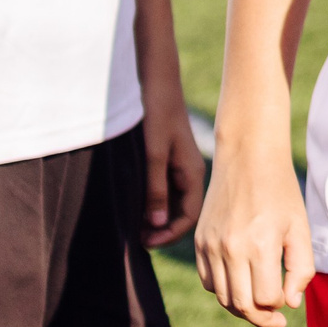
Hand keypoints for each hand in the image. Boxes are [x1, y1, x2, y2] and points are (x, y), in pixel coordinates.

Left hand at [142, 102, 206, 248]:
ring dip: (155, 218)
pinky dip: (152, 203)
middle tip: (136, 239)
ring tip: (133, 227)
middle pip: (181, 213)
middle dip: (162, 229)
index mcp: (194, 173)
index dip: (169, 233)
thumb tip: (156, 224)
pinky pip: (165, 191)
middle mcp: (190, 174)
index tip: (145, 241)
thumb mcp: (154, 155)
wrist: (158, 85)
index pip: (189, 216)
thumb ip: (156, 190)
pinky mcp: (170, 162)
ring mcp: (180, 169)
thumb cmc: (157, 117)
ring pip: (171, 203)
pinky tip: (135, 206)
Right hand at [193, 142, 313, 326]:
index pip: (265, 298)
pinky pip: (208, 281)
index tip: (287, 299)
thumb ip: (301, 268)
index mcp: (259, 244)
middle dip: (261, 316)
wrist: (248, 157)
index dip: (279, 305)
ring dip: (242, 307)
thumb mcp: (301, 228)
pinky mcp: (198, 242)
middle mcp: (229, 248)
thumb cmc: (281, 192)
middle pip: (241, 305)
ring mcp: (209, 245)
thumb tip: (290, 304)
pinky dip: (224, 290)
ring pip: (222, 297)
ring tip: (260, 302)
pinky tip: (241, 282)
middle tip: (276, 318)